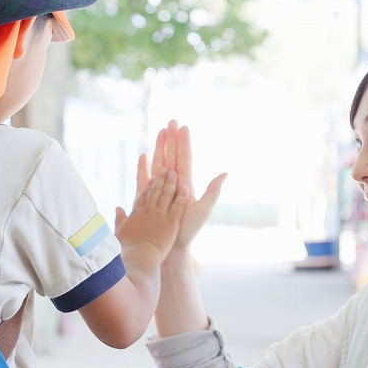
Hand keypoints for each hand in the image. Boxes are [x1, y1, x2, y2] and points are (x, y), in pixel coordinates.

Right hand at [113, 163, 185, 261]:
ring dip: (170, 183)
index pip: (144, 194)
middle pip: (155, 190)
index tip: (153, 177)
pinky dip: (181, 196)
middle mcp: (149, 210)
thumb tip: (118, 208)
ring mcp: (160, 215)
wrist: (140, 256)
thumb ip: (119, 218)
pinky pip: (178, 205)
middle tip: (166, 169)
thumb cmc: (128, 247)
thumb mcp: (120, 231)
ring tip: (174, 173)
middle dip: (161, 178)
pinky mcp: (171, 222)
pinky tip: (185, 187)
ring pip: (166, 195)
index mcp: (137, 213)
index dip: (149, 184)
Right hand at [149, 120, 226, 253]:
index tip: (183, 127)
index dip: (183, 143)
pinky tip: (142, 156)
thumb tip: (225, 173)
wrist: (172, 246)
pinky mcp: (149, 197)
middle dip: (171, 139)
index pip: (184, 159)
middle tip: (171, 121)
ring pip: (159, 163)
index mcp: (186, 185)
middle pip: (171, 156)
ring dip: (159, 148)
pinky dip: (143, 166)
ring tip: (159, 131)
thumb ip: (213, 191)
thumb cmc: (188, 230)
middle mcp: (173, 184)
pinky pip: (144, 178)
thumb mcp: (203, 210)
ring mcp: (161, 189)